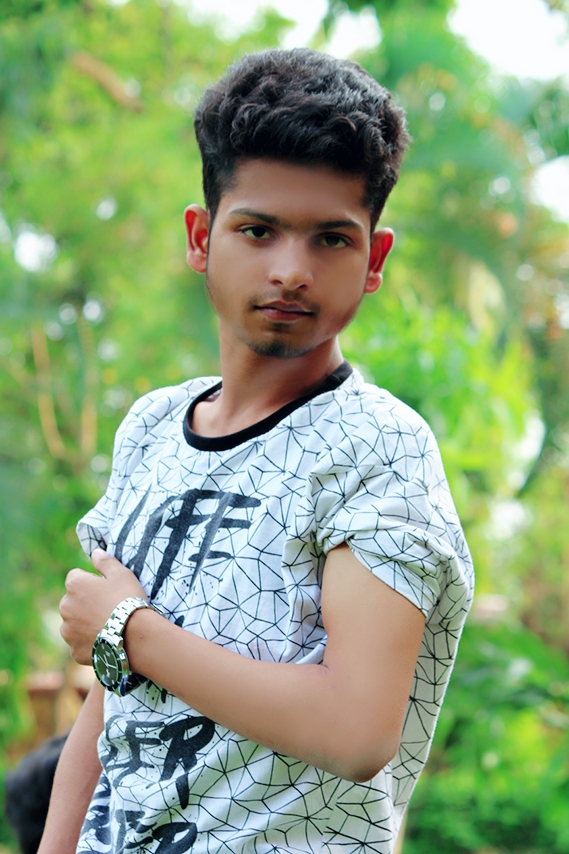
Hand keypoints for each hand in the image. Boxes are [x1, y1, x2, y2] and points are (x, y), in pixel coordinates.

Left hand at [59, 549, 146, 664]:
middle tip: (109, 609)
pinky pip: (80, 644)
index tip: (107, 590)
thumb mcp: (122, 574)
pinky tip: (107, 641)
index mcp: (74, 585)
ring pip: (74, 624)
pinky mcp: (74, 651)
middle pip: (73, 602)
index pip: (76, 578)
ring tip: (109, 626)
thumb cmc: (129, 600)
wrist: (135, 635)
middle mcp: (65, 607)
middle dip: (86, 604)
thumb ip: (105, 561)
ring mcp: (68, 631)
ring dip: (85, 624)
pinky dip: (90, 643)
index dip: (93, 583)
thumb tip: (95, 552)